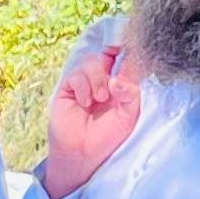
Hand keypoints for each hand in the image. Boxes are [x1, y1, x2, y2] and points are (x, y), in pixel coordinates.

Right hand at [40, 42, 141, 198]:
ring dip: (97, 78)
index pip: (125, 59)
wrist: (84, 154)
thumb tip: (117, 79)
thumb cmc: (107, 136)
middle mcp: (103, 80)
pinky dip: (83, 86)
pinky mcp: (68, 89)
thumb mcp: (129, 115)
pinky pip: (76, 75)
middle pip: (107, 53)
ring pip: (91, 61)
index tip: (131, 44)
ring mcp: (85, 83)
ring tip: (100, 98)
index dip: (128, 49)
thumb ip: (130, 93)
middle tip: (115, 68)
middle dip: (113, 54)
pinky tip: (85, 102)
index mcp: (120, 84)